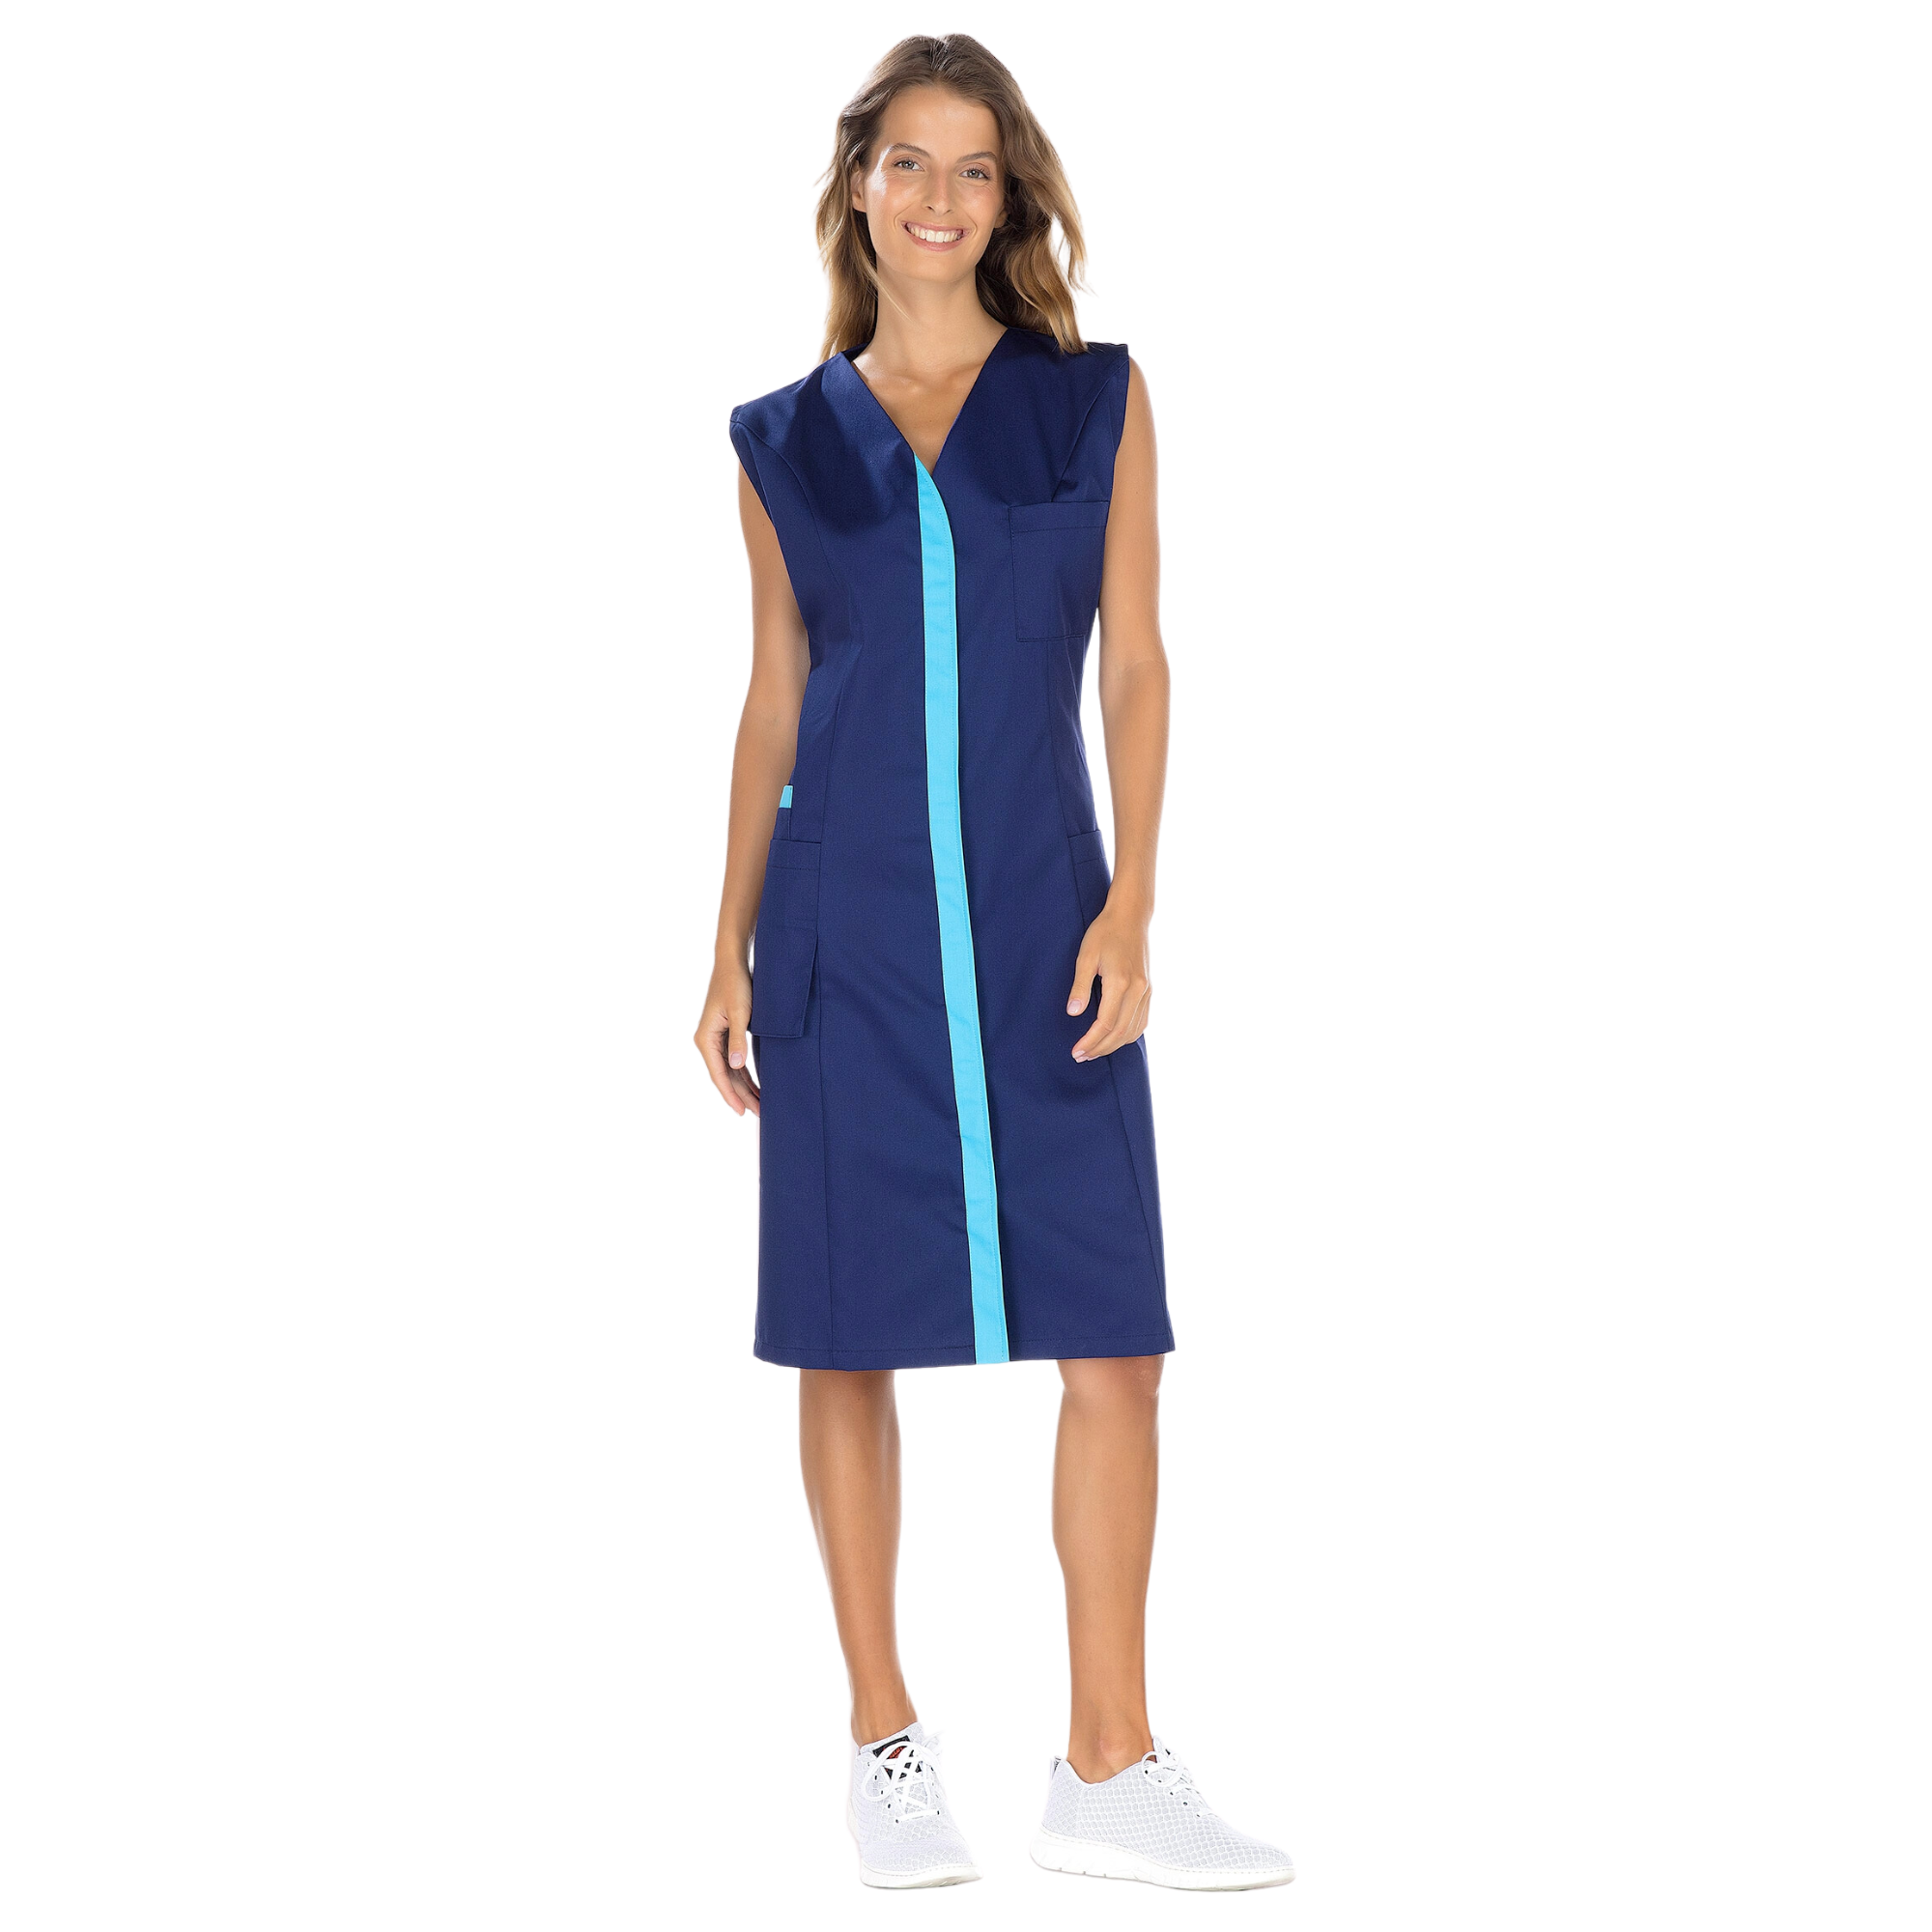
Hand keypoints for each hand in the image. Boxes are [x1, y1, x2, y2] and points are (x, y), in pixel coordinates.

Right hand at [693, 956, 759, 1117]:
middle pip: (724, 1076)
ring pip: (729, 1071)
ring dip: (744, 1087)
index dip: (730, 1095)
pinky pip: (733, 1061)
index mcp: (706, 1039)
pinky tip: (756, 1085)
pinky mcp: (725, 1035)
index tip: (741, 1112)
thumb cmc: (736, 984)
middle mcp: (707, 1042)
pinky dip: (744, 1074)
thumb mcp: (741, 1013)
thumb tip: (735, 1065)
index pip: (718, 1074)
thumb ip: (738, 1040)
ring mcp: (716, 1039)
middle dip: (740, 1095)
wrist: (733, 962)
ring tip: (759, 1104)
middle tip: (758, 1113)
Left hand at [1067, 897, 1152, 1060]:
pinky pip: (1143, 1021)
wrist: (1131, 916)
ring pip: (1133, 1030)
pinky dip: (1130, 1034)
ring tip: (1095, 1050)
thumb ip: (1080, 986)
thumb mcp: (1086, 956)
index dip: (1090, 1042)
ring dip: (1114, 1045)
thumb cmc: (1105, 933)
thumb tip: (1073, 1013)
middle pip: (1120, 1032)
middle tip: (1081, 1056)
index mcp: (1121, 983)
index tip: (1076, 1051)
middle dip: (1100, 1049)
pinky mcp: (1150, 990)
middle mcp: (1138, 991)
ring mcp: (1147, 991)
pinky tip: (1117, 1038)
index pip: (1105, 1024)